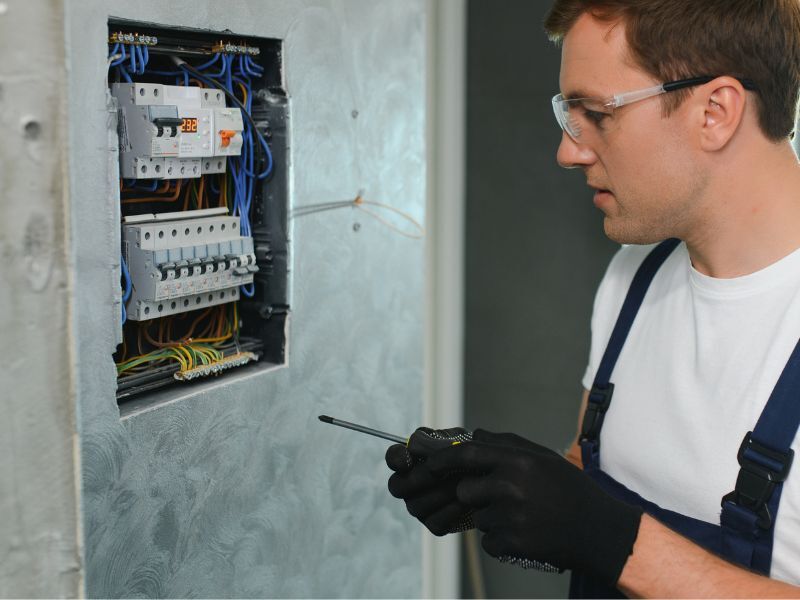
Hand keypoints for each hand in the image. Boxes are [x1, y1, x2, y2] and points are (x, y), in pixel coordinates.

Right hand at [385, 427, 474, 534]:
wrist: (492, 476)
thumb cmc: (470, 453)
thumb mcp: (456, 440)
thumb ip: (435, 441)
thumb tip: (413, 444)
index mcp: (412, 459)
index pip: (393, 457)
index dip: (396, 458)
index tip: (408, 458)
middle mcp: (410, 484)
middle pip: (397, 486)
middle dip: (418, 478)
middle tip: (438, 472)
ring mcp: (420, 505)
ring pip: (416, 505)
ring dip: (440, 493)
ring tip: (460, 484)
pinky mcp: (435, 523)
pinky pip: (434, 522)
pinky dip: (450, 511)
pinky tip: (465, 501)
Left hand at [426, 429, 642, 585]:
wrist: (599, 532)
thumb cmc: (571, 491)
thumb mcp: (543, 457)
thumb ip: (507, 444)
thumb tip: (475, 435)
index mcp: (517, 461)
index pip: (466, 454)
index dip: (442, 460)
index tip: (430, 465)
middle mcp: (511, 486)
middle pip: (465, 491)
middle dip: (475, 496)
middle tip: (502, 499)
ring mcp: (511, 516)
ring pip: (478, 517)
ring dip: (493, 519)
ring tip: (524, 517)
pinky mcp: (513, 543)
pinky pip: (489, 541)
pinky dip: (502, 541)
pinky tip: (528, 534)